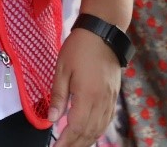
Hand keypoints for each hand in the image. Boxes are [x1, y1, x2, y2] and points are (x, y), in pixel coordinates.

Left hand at [48, 25, 120, 146]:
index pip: (75, 127)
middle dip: (75, 144)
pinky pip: (107, 119)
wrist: (104, 31)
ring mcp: (110, 98)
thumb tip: (52, 118)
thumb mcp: (62, 68)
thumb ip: (58, 95)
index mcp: (87, 95)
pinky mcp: (114, 94)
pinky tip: (90, 133)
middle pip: (88, 132)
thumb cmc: (80, 47)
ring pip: (100, 128)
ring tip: (74, 145)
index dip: (65, 141)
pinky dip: (98, 130)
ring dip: (87, 140)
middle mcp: (101, 100)